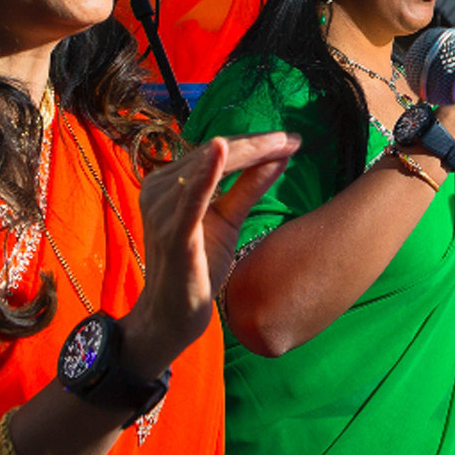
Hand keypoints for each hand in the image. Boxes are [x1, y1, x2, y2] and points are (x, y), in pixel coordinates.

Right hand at [124, 131, 296, 376]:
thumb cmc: (199, 265)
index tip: (291, 139)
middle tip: (293, 139)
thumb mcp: (229, 219)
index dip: (254, 142)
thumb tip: (279, 156)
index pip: (216, 152)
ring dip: (246, 152)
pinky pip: (190, 197)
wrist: (174, 315)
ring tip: (279, 143)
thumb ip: (248, 186)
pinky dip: (206, 173)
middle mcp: (160, 189)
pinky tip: (221, 149)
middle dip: (256, 144)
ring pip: (208, 166)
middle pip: (214, 154)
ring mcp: (163, 210)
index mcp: (170, 183)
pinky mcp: (173, 233)